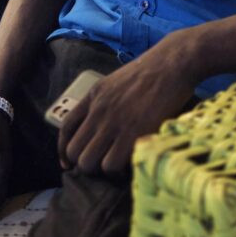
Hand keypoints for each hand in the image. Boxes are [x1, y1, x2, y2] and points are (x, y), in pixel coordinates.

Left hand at [58, 46, 195, 177]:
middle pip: (75, 152)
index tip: (69, 163)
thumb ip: (103, 103)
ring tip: (117, 166)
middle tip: (102, 163)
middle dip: (85, 164)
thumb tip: (98, 130)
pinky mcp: (132, 134)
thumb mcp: (116, 83)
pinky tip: (129, 164)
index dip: (64, 151)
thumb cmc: (150, 72)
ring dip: (102, 169)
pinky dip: (119, 172)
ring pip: (90, 163)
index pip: (66, 128)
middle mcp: (98, 111)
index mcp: (93, 96)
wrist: (171, 64)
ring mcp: (113, 123)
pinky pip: (112, 165)